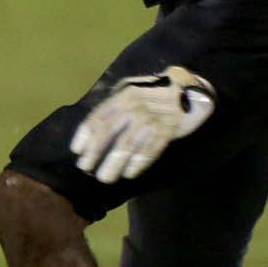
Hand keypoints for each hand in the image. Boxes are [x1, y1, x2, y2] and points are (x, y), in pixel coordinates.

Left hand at [72, 67, 215, 184]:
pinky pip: (149, 149)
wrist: (191, 88)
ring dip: (114, 163)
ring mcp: (151, 118)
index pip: (98, 117)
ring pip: (127, 145)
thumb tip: (95, 127)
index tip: (77, 151)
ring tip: (104, 177)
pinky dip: (138, 163)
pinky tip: (129, 173)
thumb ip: (116, 104)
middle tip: (85, 168)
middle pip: (108, 132)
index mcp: (122, 96)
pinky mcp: (167, 129)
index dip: (85, 135)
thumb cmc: (156, 91)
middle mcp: (133, 106)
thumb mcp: (132, 89)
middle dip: (94, 152)